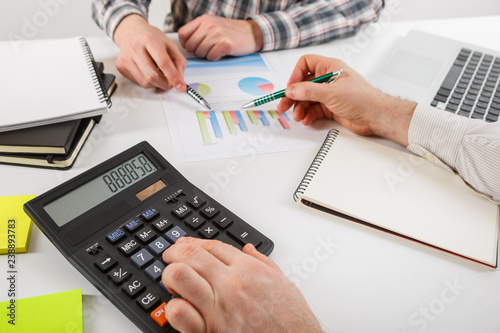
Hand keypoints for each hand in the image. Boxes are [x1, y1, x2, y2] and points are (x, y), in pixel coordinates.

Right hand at [113, 15, 186, 90]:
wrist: (131, 32)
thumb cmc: (151, 38)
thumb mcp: (169, 44)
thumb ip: (179, 61)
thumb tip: (180, 78)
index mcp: (149, 39)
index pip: (163, 62)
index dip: (174, 77)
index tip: (181, 86)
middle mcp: (135, 48)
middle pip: (152, 76)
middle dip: (165, 84)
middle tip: (171, 83)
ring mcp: (126, 58)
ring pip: (145, 82)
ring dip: (157, 84)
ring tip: (159, 75)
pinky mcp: (121, 66)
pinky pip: (138, 82)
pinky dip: (147, 82)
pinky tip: (148, 71)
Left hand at [161, 237, 321, 332]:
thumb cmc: (292, 319)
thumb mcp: (283, 282)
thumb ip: (263, 262)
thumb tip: (248, 250)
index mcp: (248, 270)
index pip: (210, 246)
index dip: (192, 243)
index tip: (184, 246)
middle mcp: (231, 284)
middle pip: (190, 254)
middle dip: (175, 253)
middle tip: (171, 258)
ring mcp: (218, 307)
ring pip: (179, 275)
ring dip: (171, 275)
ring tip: (173, 282)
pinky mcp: (210, 330)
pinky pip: (178, 312)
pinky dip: (173, 307)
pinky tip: (179, 307)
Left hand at [178, 15, 263, 60]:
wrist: (251, 33)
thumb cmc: (231, 31)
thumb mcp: (213, 24)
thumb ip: (199, 31)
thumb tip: (185, 44)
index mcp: (204, 19)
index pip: (182, 33)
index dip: (185, 44)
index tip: (192, 47)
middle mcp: (209, 25)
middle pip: (190, 45)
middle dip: (197, 51)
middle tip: (207, 50)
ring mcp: (217, 34)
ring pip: (200, 52)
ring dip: (207, 55)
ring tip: (215, 50)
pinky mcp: (225, 44)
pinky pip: (211, 57)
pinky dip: (215, 58)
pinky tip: (221, 52)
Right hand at [277, 55, 416, 145]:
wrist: (376, 117)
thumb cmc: (362, 99)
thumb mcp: (331, 93)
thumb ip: (309, 91)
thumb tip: (291, 90)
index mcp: (330, 68)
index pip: (306, 64)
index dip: (296, 75)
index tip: (290, 88)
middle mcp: (328, 79)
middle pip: (303, 84)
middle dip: (293, 96)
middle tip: (283, 106)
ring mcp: (329, 94)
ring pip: (307, 99)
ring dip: (300, 108)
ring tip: (298, 117)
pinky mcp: (330, 108)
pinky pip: (313, 110)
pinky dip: (308, 115)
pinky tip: (307, 120)